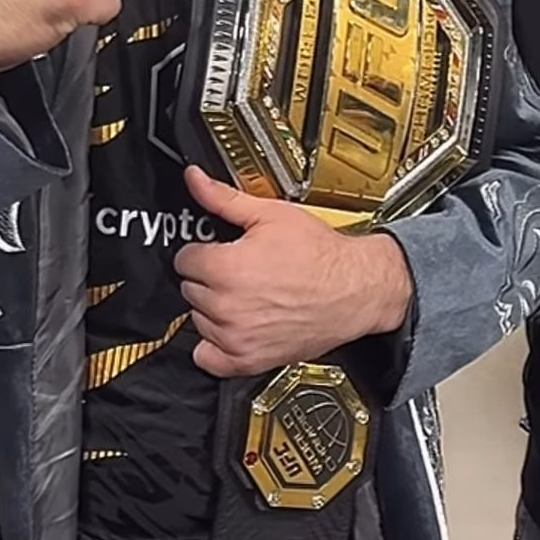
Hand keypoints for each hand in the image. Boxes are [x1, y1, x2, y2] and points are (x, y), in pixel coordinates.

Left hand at [175, 167, 413, 378]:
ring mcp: (237, 337)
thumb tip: (195, 179)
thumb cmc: (320, 254)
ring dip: (213, 307)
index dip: (203, 250)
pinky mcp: (249, 360)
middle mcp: (228, 306)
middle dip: (209, 276)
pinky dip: (214, 345)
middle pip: (190, 288)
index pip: (185, 259)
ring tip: (243, 294)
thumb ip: (223, 198)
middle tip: (238, 268)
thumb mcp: (270, 214)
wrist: (355, 288)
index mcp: (227, 268)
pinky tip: (233, 327)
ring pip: (199, 318)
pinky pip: (208, 358)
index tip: (219, 250)